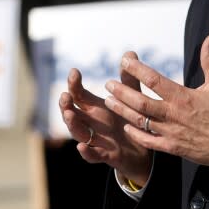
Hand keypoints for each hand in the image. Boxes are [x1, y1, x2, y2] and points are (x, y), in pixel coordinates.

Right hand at [59, 65, 152, 185]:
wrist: (144, 151)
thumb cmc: (131, 121)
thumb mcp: (132, 99)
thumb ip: (129, 80)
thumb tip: (130, 53)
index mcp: (95, 107)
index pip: (78, 94)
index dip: (74, 83)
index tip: (74, 72)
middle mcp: (92, 122)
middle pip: (71, 113)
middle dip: (65, 105)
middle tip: (65, 96)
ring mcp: (97, 139)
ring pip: (78, 133)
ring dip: (72, 124)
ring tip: (69, 114)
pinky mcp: (106, 155)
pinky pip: (93, 155)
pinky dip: (86, 152)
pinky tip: (82, 147)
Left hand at [104, 34, 208, 170]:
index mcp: (183, 97)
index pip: (154, 80)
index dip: (137, 70)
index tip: (125, 61)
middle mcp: (173, 115)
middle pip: (140, 102)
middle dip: (122, 93)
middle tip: (108, 84)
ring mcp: (171, 133)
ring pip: (140, 121)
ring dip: (123, 111)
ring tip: (109, 102)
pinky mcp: (172, 148)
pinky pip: (149, 141)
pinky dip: (135, 134)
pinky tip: (126, 126)